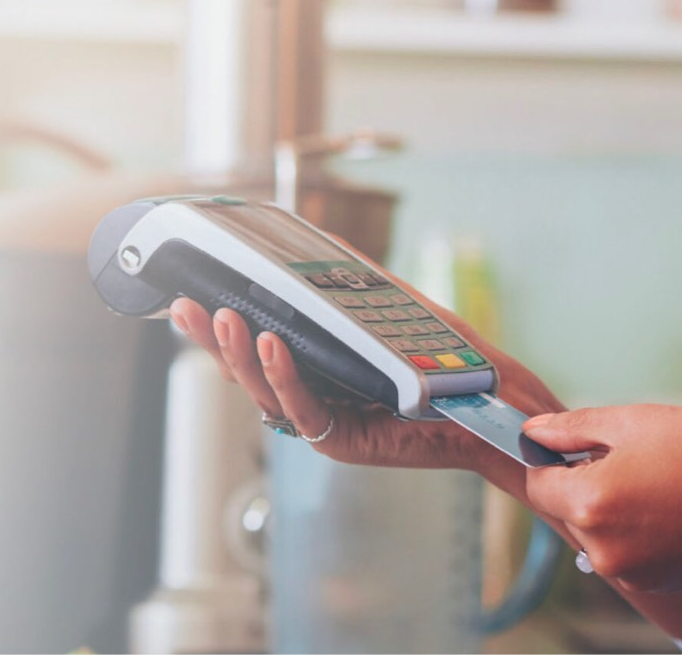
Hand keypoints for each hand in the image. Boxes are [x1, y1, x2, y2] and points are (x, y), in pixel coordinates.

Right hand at [168, 292, 562, 472]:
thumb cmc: (449, 359)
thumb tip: (316, 239)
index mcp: (314, 368)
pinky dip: (285, 380)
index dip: (219, 325)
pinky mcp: (347, 443)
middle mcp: (313, 397)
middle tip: (185, 306)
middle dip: (212, 341)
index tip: (190, 291)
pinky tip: (271, 347)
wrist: (496, 399)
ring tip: (223, 319)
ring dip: (240, 357)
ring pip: (266, 395)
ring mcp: (327, 422)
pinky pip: (306, 412)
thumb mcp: (392, 306)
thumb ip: (353, 280)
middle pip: (246, 373)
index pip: (252, 347)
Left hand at [521, 404, 681, 591]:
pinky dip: (637, 529)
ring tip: (662, 479)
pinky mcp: (657, 583)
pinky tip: (676, 504)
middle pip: (566, 510)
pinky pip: (625, 551)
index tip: (577, 444)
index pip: (538, 482)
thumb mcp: (634, 421)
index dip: (551, 458)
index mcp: (589, 503)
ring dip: (611, 508)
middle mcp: (603, 549)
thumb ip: (573, 428)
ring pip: (596, 533)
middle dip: (585, 483)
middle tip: (634, 456)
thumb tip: (532, 431)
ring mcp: (630, 573)